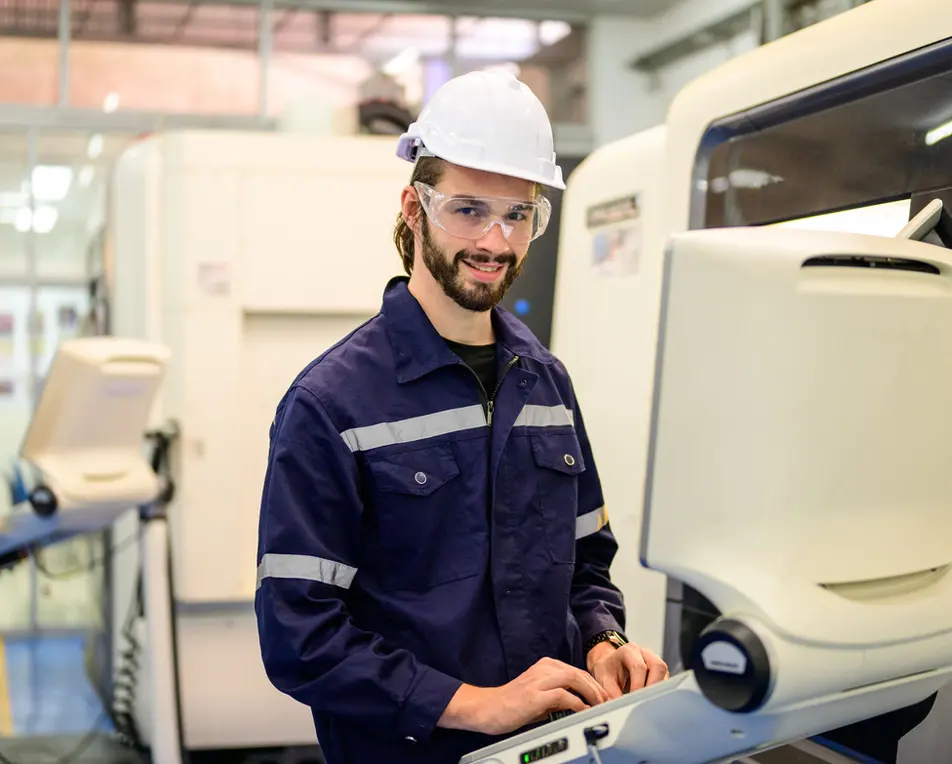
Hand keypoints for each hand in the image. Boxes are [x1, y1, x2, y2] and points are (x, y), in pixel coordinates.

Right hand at [438, 657, 609, 735]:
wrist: (487, 708)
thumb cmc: (511, 704)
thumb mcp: (539, 696)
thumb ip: (557, 696)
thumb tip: (579, 703)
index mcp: (545, 666)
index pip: (577, 671)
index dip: (593, 684)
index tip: (603, 697)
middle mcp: (543, 669)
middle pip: (579, 673)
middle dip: (596, 688)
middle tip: (606, 702)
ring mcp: (538, 680)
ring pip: (574, 679)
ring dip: (590, 693)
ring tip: (599, 705)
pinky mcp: (535, 695)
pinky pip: (563, 695)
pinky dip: (577, 702)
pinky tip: (583, 710)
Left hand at [587, 641, 667, 699]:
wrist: (610, 664)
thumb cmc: (608, 670)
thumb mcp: (604, 679)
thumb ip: (611, 693)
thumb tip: (618, 707)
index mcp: (628, 651)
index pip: (639, 667)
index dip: (638, 685)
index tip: (633, 700)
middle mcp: (644, 653)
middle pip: (658, 666)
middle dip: (652, 687)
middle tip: (644, 702)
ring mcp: (654, 660)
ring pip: (664, 673)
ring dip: (659, 689)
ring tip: (648, 703)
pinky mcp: (660, 671)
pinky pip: (666, 680)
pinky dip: (661, 691)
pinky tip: (652, 701)